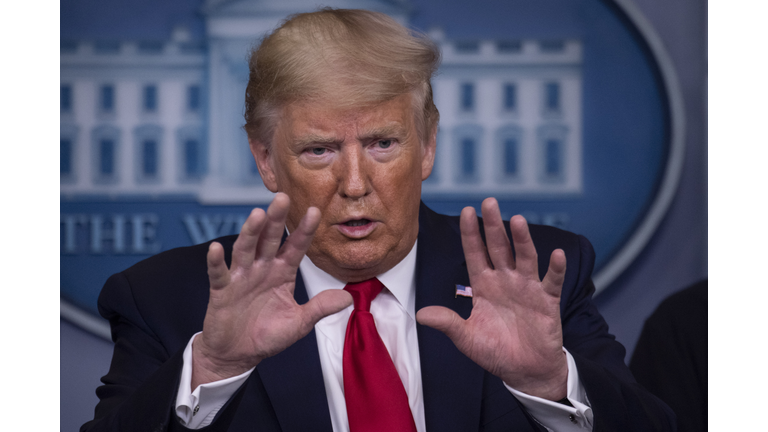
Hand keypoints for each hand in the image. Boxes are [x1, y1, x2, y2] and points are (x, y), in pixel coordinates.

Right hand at [192, 192, 352, 388]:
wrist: (238, 353)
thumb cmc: (268, 335)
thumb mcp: (299, 323)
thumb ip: (320, 308)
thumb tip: (349, 298)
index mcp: (282, 272)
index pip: (296, 247)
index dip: (305, 230)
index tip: (316, 211)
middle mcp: (262, 268)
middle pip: (270, 240)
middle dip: (277, 220)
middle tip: (282, 197)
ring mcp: (241, 277)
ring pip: (245, 249)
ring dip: (251, 232)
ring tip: (257, 214)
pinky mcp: (222, 290)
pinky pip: (218, 273)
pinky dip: (216, 261)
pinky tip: (216, 248)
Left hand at [416, 198, 567, 399]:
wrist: (525, 372)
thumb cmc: (495, 352)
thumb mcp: (466, 338)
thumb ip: (448, 323)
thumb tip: (421, 314)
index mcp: (484, 286)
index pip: (475, 253)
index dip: (471, 234)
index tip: (466, 211)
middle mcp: (505, 281)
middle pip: (498, 248)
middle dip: (493, 226)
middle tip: (489, 201)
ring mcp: (527, 289)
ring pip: (524, 258)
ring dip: (522, 240)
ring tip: (518, 220)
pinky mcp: (547, 302)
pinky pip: (552, 282)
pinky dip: (556, 269)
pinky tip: (557, 255)